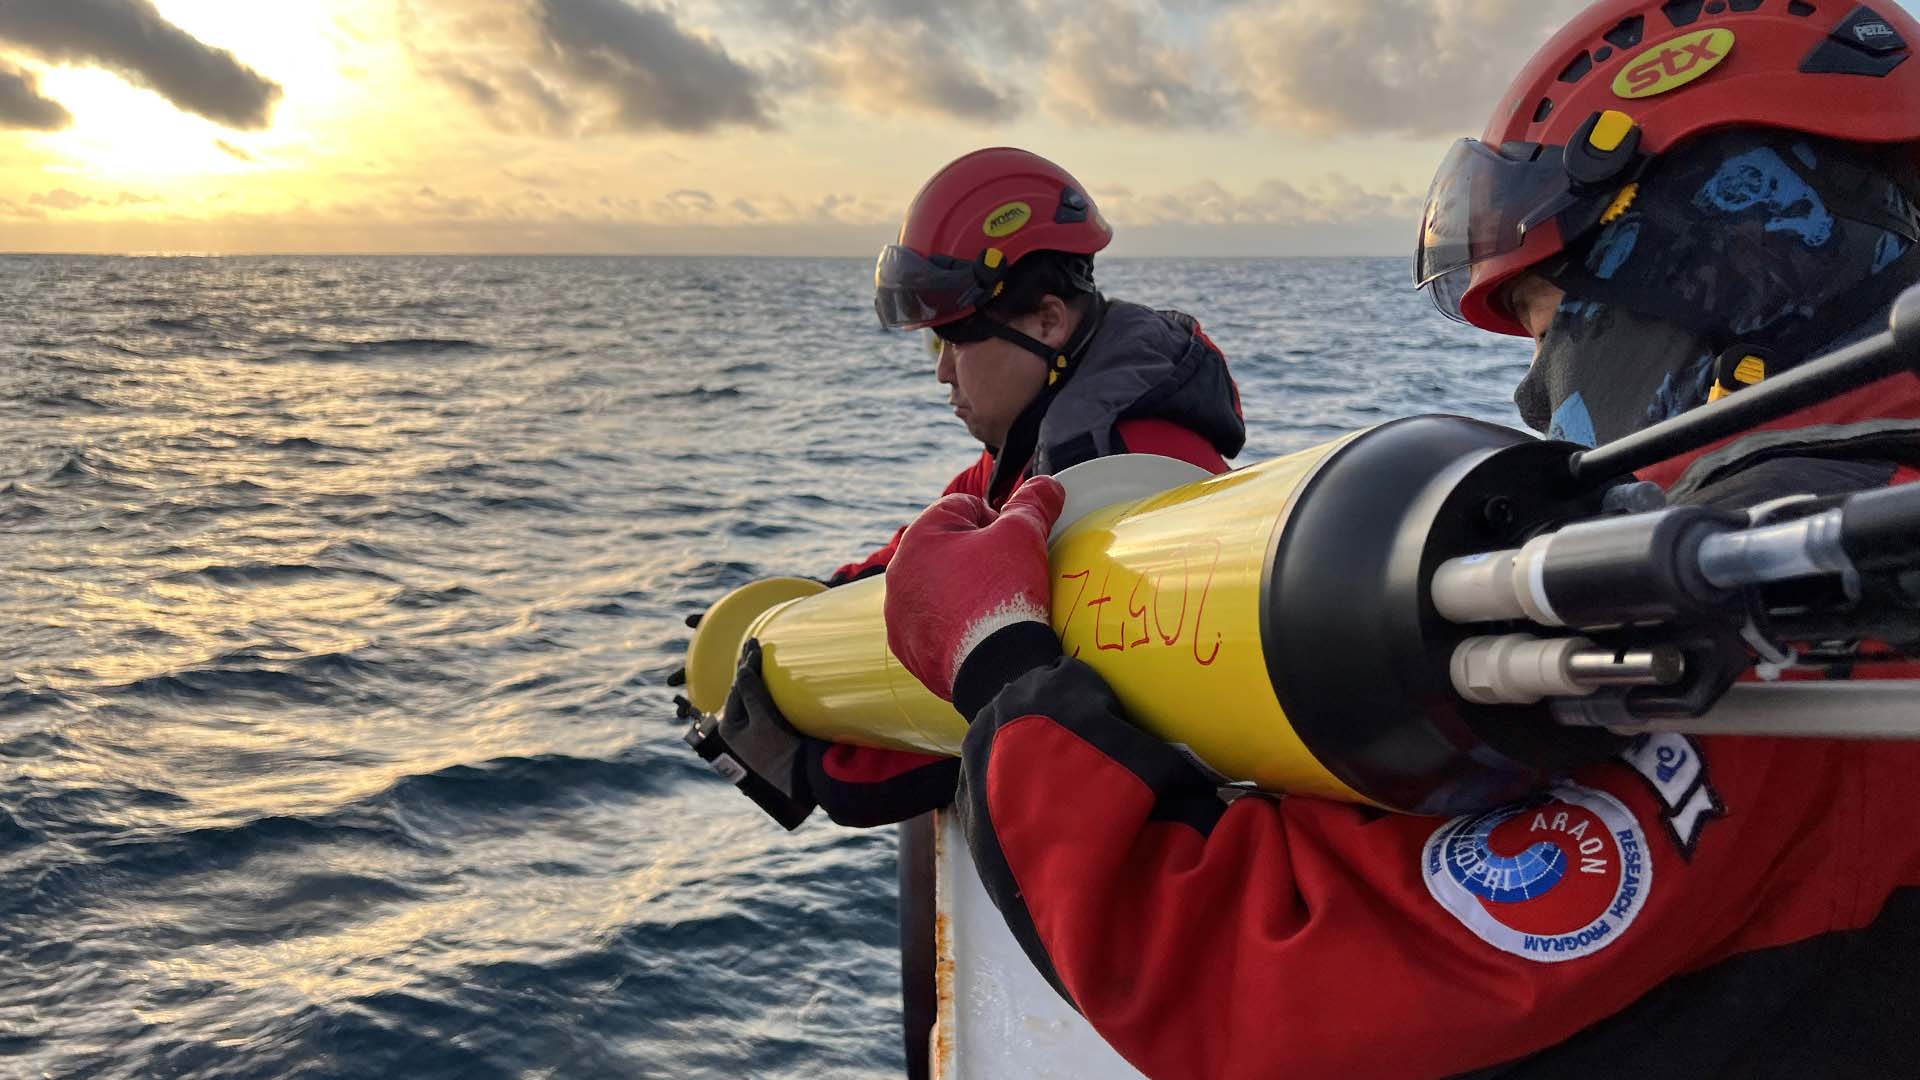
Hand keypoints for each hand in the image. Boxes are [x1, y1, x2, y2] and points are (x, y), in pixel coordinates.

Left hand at [682, 640, 814, 829]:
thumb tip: (743, 669)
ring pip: (755, 697)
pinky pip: (767, 705)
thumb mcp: (763, 720)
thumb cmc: (780, 750)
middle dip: (749, 667)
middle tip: (753, 642)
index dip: (746, 666)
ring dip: (758, 676)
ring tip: (759, 655)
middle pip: (744, 691)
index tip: (755, 646)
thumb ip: (752, 693)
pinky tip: (773, 678)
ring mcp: (756, 731)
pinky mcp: (773, 733)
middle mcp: (740, 729)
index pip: (738, 689)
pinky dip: (768, 690)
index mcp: (730, 728)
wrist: (804, 778)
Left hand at [884, 477, 1064, 714]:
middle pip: (949, 549)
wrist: (998, 668)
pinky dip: (955, 625)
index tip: (1014, 545)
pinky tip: (981, 633)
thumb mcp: (1024, 534)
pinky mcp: (910, 649)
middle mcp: (899, 575)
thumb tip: (1047, 486)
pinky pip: (935, 625)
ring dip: (964, 591)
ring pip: (940, 588)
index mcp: (918, 538)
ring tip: (995, 607)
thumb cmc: (1004, 593)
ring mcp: (900, 616)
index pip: (963, 508)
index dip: (997, 520)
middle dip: (978, 557)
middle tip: (1008, 577)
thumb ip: (1034, 503)